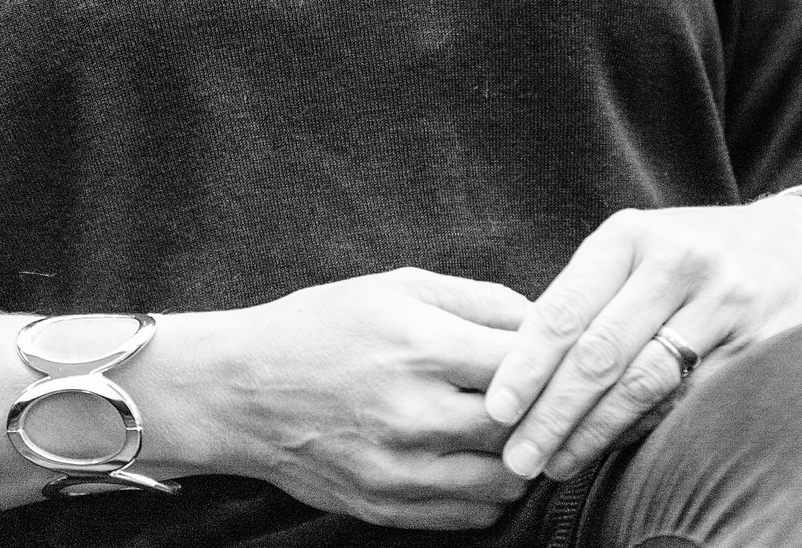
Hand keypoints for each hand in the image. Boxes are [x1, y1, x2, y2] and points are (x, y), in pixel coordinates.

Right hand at [197, 267, 533, 529]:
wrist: (242, 390)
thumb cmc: (323, 325)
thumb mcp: (398, 286)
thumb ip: (477, 300)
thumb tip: (541, 320)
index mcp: (419, 345)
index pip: (522, 363)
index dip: (552, 358)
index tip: (559, 353)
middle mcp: (412, 414)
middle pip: (521, 427)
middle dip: (543, 410)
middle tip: (550, 395)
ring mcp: (399, 471)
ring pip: (506, 481)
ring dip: (523, 457)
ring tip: (517, 429)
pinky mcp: (387, 509)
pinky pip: (472, 515)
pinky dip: (491, 491)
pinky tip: (481, 459)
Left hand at [483, 196, 801, 481]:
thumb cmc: (696, 254)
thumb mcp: (641, 246)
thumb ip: (590, 294)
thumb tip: (522, 364)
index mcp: (631, 234)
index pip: (565, 308)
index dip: (526, 364)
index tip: (497, 409)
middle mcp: (674, 262)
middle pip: (598, 353)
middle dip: (551, 412)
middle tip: (516, 455)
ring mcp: (719, 305)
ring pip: (641, 384)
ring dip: (592, 434)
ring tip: (555, 465)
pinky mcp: (753, 348)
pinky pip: (686, 401)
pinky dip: (644, 431)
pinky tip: (613, 452)